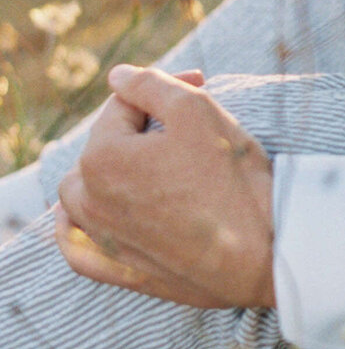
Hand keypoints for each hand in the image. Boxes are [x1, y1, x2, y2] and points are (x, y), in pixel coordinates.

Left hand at [55, 66, 275, 309]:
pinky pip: (78, 250)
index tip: (202, 85)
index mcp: (101, 158)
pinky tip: (84, 220)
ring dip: (101, 174)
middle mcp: (90, 201)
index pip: (122, 105)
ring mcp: (102, 242)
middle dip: (134, 129)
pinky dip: (76, 231)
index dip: (164, 88)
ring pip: (79, 196)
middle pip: (100, 147)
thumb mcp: (198, 110)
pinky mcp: (119, 272)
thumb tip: (117, 75)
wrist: (263, 253)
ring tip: (140, 165)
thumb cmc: (232, 179)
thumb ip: (151, 85)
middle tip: (182, 126)